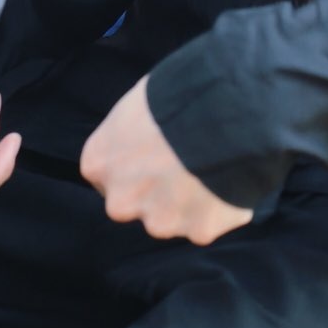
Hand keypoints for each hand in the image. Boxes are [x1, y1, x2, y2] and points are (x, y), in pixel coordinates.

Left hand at [80, 76, 252, 245]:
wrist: (222, 110)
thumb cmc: (175, 95)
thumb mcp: (138, 103)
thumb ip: (130, 133)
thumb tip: (143, 137)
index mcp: (98, 164)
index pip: (107, 173)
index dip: (133, 162)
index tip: (152, 151)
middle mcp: (120, 201)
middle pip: (135, 202)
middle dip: (155, 189)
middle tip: (182, 161)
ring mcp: (159, 221)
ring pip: (172, 216)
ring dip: (188, 199)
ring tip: (211, 164)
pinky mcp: (198, 232)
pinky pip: (208, 221)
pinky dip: (218, 206)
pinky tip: (228, 177)